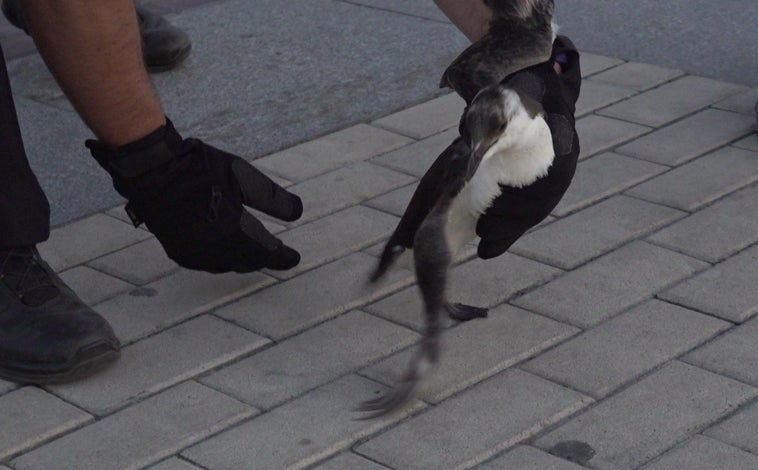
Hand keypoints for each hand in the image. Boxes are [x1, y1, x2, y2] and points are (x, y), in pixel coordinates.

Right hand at [87, 119, 301, 272]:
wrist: (152, 170)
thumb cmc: (200, 169)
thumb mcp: (244, 177)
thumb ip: (274, 199)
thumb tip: (299, 213)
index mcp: (233, 233)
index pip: (267, 253)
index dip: (283, 257)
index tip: (295, 258)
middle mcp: (214, 250)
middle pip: (248, 262)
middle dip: (265, 257)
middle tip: (278, 252)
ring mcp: (194, 254)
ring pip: (228, 265)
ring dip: (244, 259)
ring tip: (255, 250)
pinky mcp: (178, 253)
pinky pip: (208, 264)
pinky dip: (223, 259)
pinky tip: (227, 250)